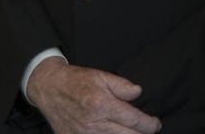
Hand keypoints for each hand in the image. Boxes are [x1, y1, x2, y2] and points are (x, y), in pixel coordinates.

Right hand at [27, 56, 161, 133]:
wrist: (49, 88)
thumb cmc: (76, 81)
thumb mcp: (101, 76)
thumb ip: (122, 85)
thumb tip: (138, 93)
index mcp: (102, 105)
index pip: (134, 120)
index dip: (149, 124)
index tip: (155, 123)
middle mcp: (94, 123)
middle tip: (148, 129)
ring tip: (134, 132)